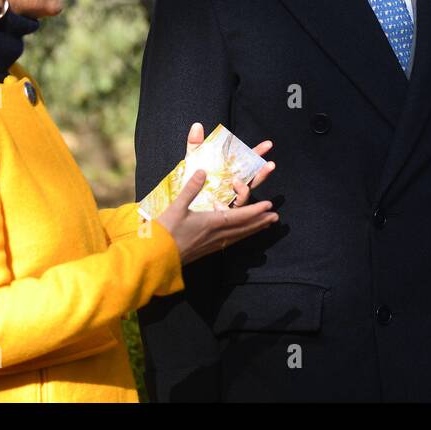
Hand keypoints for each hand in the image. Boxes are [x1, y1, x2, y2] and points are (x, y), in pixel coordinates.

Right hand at [155, 123, 278, 264]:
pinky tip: (239, 237)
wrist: (154, 259)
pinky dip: (240, 237)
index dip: (256, 211)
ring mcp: (212, 245)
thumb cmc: (164, 232)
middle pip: (244, 228)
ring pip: (238, 237)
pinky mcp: (206, 250)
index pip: (240, 216)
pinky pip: (229, 243)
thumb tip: (201, 170)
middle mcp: (216, 235)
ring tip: (264, 226)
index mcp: (212, 223)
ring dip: (253, 230)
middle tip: (275, 217)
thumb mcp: (176, 207)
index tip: (270, 206)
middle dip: (260, 221)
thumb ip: (190, 188)